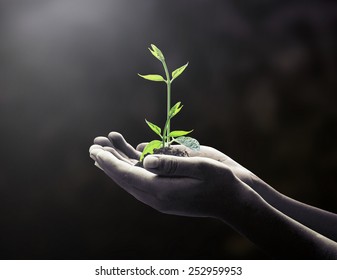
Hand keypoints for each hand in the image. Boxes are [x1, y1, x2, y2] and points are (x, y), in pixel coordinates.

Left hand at [89, 132, 256, 220]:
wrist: (233, 202)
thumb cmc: (221, 182)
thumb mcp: (201, 167)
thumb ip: (172, 163)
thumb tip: (145, 158)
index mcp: (162, 190)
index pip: (128, 175)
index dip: (109, 162)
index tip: (95, 150)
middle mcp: (157, 196)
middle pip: (125, 178)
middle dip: (108, 162)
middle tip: (93, 146)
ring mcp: (161, 197)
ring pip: (133, 179)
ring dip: (119, 164)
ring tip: (107, 147)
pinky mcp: (167, 195)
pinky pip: (144, 181)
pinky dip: (133, 169)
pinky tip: (130, 158)